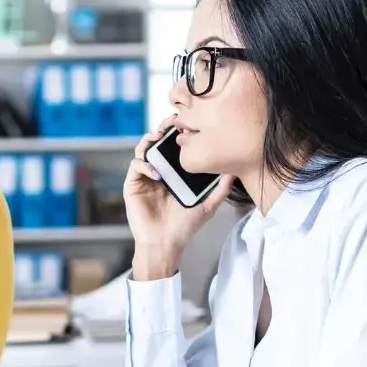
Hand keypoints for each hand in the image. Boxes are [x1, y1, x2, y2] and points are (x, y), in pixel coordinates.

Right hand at [124, 114, 230, 280]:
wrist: (165, 244)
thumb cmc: (184, 227)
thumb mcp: (208, 205)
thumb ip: (220, 189)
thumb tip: (234, 171)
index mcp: (174, 173)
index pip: (174, 146)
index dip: (178, 133)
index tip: (189, 125)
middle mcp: (158, 171)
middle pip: (157, 142)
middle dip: (162, 129)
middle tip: (172, 123)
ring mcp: (145, 177)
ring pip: (142, 149)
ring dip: (149, 140)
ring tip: (158, 138)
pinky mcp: (133, 185)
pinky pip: (136, 166)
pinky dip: (145, 165)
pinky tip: (156, 173)